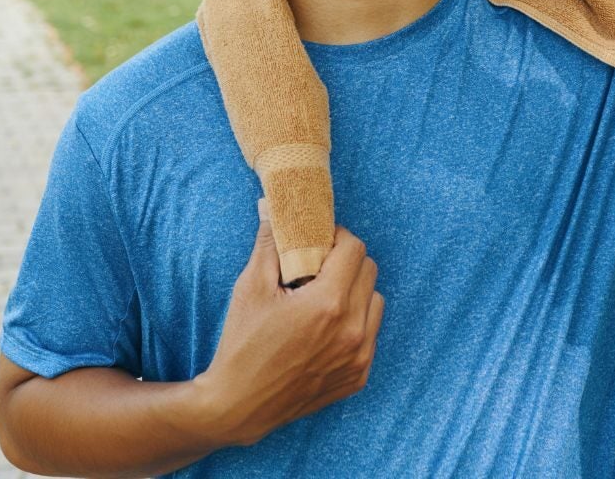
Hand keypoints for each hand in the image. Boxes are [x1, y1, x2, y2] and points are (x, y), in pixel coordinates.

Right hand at [196, 198, 384, 447]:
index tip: (318, 243)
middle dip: (346, 261)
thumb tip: (272, 208)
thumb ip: (269, 243)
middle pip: (369, 271)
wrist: (239, 405)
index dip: (336, 238)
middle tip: (318, 267)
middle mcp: (352, 331)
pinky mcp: (358, 377)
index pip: (355, 249)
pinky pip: (371, 334)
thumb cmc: (242, 344)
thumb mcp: (250, 287)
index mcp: (328, 304)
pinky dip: (354, 323)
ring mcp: (359, 357)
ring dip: (355, 291)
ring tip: (323, 297)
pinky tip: (324, 328)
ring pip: (375, 302)